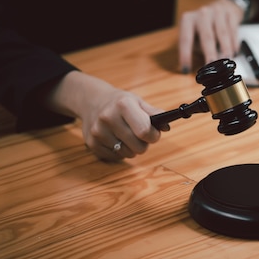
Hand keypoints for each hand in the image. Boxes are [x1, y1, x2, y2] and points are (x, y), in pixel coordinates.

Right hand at [44, 71, 167, 160]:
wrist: (92, 101)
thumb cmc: (120, 103)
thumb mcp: (137, 101)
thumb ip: (154, 113)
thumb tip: (166, 127)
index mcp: (123, 105)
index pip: (144, 131)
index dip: (153, 135)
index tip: (154, 133)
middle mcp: (108, 118)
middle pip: (138, 146)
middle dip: (144, 143)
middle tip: (141, 135)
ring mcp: (98, 132)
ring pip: (128, 154)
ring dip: (131, 148)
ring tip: (127, 135)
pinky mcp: (92, 144)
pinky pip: (116, 157)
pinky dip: (120, 151)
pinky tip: (116, 139)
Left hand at [178, 0, 243, 72]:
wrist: (223, 7)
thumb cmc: (206, 27)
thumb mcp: (196, 36)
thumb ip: (197, 48)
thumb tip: (203, 68)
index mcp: (188, 20)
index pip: (185, 40)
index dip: (186, 55)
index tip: (186, 69)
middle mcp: (202, 14)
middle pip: (206, 36)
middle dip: (210, 53)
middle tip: (211, 66)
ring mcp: (217, 12)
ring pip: (222, 34)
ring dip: (225, 49)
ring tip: (226, 62)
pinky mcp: (230, 14)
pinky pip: (233, 31)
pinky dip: (234, 44)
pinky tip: (234, 52)